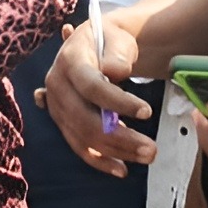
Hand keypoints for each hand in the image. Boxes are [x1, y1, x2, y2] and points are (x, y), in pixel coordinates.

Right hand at [38, 22, 154, 176]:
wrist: (95, 46)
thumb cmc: (110, 42)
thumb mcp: (118, 38)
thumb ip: (118, 53)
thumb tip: (115, 72)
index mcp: (69, 61)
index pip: (91, 86)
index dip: (118, 102)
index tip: (147, 112)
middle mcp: (56, 85)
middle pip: (84, 119)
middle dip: (120, 138)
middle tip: (152, 149)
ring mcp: (56, 107)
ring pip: (82, 137)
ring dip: (115, 152)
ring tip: (147, 156)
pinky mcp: (63, 122)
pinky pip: (78, 146)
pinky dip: (99, 161)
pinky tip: (121, 169)